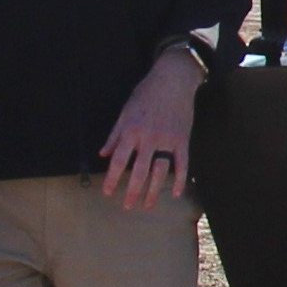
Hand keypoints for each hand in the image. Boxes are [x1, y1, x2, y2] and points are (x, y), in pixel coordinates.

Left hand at [99, 47, 205, 210]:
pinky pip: (182, 164)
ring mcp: (167, 140)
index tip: (107, 192)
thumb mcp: (125, 111)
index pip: (119, 160)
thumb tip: (103, 154)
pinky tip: (174, 194)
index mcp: (132, 131)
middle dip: (132, 191)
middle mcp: (149, 138)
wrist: (173, 80)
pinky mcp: (182, 140)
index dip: (112, 177)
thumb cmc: (146, 94)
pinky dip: (179, 180)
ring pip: (160, 171)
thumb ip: (115, 135)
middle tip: (127, 206)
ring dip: (153, 191)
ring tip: (147, 205)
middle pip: (139, 171)